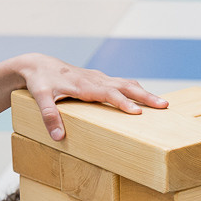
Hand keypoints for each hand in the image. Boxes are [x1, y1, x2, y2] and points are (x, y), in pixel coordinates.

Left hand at [14, 55, 163, 141]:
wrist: (37, 64)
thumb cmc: (39, 81)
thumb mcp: (39, 98)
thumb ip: (48, 116)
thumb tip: (58, 136)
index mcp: (84, 85)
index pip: (108, 94)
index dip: (123, 103)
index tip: (138, 113)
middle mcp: (95, 80)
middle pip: (125, 86)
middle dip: (145, 96)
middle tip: (164, 106)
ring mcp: (98, 78)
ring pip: (126, 83)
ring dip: (144, 93)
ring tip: (162, 104)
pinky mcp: (98, 79)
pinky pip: (121, 83)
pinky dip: (134, 90)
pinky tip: (142, 97)